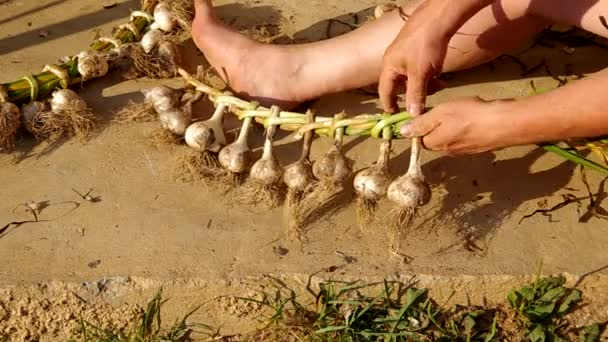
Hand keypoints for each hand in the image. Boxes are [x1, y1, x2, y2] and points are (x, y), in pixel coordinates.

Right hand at [378, 0, 451, 115]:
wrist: (437, 20)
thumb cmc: (425, 46)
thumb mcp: (421, 74)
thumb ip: (416, 95)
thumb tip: (413, 116)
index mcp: (389, 68)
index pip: (384, 92)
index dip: (389, 105)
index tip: (396, 116)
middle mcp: (394, 62)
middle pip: (401, 86)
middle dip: (415, 94)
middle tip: (429, 98)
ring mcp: (405, 56)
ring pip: (413, 79)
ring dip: (426, 84)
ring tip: (440, 83)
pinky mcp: (416, 52)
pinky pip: (420, 70)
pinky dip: (429, 75)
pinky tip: (439, 73)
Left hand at [400, 97, 514, 154]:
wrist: (505, 124)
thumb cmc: (470, 115)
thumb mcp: (441, 114)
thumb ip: (421, 123)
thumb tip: (402, 132)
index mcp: (437, 144)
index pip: (419, 139)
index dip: (420, 126)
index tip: (426, 113)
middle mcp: (449, 151)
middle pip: (435, 140)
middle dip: (436, 126)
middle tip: (446, 109)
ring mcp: (465, 151)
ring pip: (451, 139)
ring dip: (452, 127)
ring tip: (462, 111)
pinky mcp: (480, 147)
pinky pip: (466, 138)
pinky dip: (467, 128)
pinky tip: (475, 117)